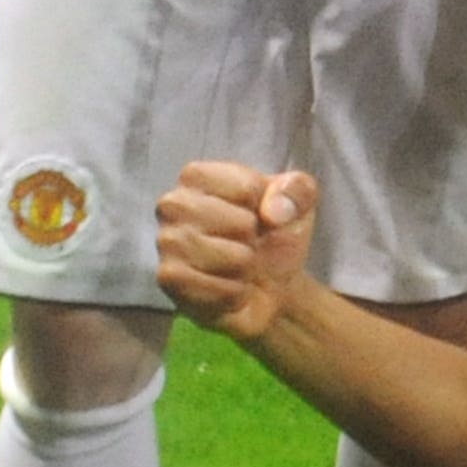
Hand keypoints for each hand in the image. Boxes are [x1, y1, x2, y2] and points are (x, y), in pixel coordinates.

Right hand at [152, 163, 317, 338]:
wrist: (270, 286)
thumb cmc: (274, 235)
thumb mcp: (299, 203)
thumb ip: (298, 189)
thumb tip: (274, 212)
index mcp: (198, 175)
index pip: (248, 187)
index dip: (267, 205)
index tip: (258, 213)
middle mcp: (173, 204)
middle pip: (241, 223)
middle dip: (255, 238)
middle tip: (247, 242)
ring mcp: (166, 241)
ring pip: (233, 258)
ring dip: (247, 266)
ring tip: (237, 264)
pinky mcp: (169, 278)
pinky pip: (221, 288)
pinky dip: (235, 291)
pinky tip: (227, 285)